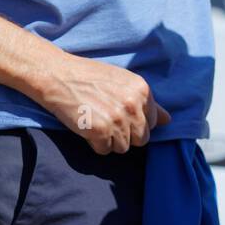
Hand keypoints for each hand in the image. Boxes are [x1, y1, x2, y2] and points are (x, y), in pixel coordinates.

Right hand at [34, 51, 169, 154]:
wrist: (57, 74)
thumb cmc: (89, 77)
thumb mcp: (124, 82)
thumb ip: (147, 102)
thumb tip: (168, 120)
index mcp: (143, 91)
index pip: (151, 123)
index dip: (134, 122)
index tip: (117, 112)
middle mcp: (133, 105)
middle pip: (141, 139)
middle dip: (125, 134)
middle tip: (106, 120)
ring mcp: (117, 119)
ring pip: (123, 147)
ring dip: (109, 140)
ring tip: (95, 121)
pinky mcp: (99, 131)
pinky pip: (104, 150)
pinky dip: (94, 144)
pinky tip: (86, 127)